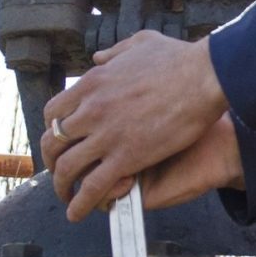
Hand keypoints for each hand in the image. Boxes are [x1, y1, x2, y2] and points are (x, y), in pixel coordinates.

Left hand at [41, 33, 229, 218]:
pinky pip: (94, 187)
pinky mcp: (127, 158)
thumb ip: (114, 52)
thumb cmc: (179, 59)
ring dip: (61, 186)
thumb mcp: (139, 43)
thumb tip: (97, 58)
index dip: (52, 130)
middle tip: (58, 171)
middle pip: (53, 142)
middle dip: (51, 161)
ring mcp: (106, 135)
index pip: (54, 112)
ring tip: (65, 196)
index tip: (60, 140)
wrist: (204, 78)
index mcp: (91, 84)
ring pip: (67, 168)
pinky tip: (76, 213)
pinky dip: (80, 204)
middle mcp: (91, 110)